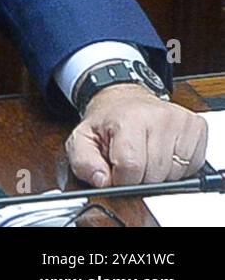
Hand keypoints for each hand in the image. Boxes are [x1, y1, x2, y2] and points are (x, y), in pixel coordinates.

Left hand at [66, 83, 208, 186]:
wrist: (125, 98)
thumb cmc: (107, 120)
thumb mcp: (83, 138)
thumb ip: (83, 162)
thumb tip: (101, 180)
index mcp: (128, 119)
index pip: (131, 167)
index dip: (121, 178)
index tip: (116, 171)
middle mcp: (159, 117)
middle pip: (154, 174)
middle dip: (139, 177)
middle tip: (130, 160)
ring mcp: (181, 122)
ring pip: (174, 174)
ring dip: (159, 174)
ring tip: (145, 154)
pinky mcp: (196, 127)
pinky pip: (191, 167)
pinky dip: (176, 167)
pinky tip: (162, 152)